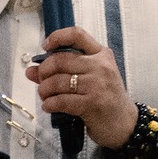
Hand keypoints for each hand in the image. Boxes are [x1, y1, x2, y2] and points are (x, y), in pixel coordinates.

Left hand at [25, 26, 138, 148]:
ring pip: (58, 81)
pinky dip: (50, 104)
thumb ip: (63, 72)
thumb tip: (31, 70)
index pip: (77, 35)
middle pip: (60, 60)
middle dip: (44, 71)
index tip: (46, 46)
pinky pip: (61, 100)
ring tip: (45, 96)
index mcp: (102, 54)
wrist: (125, 124)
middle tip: (41, 81)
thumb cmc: (107, 99)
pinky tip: (49, 107)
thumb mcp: (91, 79)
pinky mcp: (92, 103)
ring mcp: (97, 85)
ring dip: (44, 90)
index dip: (57, 37)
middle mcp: (101, 66)